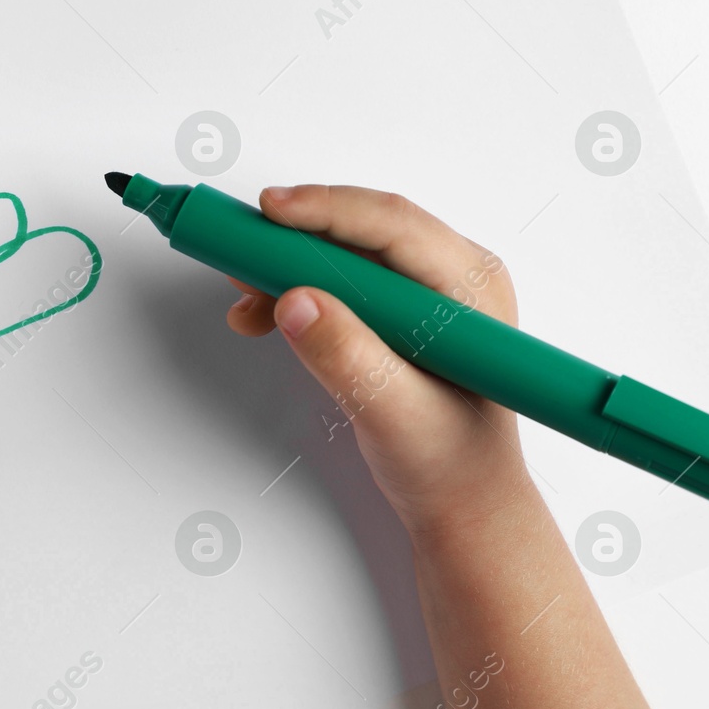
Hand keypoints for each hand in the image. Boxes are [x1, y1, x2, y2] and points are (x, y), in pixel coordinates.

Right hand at [225, 185, 539, 536]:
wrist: (457, 498)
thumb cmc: (450, 462)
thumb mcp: (396, 415)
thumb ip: (348, 358)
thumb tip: (294, 300)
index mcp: (471, 288)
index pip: (394, 225)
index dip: (327, 209)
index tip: (270, 211)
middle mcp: (450, 276)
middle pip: (362, 228)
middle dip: (295, 237)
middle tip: (238, 248)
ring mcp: (421, 291)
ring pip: (341, 252)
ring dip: (286, 267)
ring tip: (243, 297)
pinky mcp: (393, 309)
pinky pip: (336, 279)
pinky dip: (294, 290)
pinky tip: (261, 313)